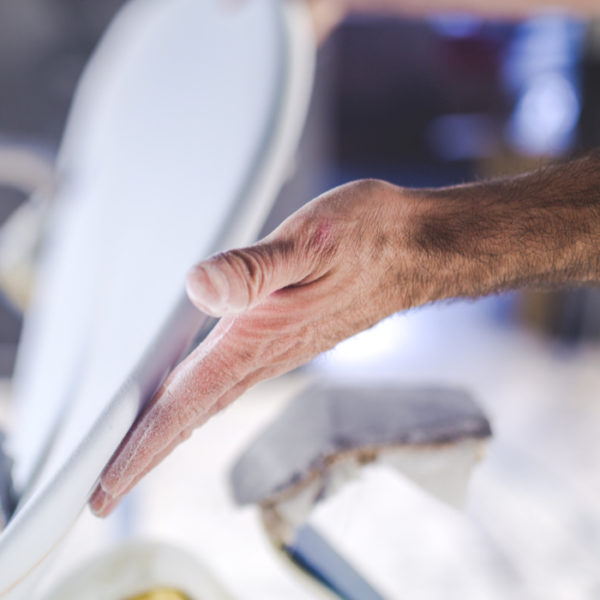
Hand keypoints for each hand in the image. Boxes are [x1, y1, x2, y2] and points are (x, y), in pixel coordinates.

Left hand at [89, 179, 417, 516]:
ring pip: (214, 398)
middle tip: (109, 485)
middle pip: (196, 411)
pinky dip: (202, 396)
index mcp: (262, 333)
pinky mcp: (292, 335)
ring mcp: (282, 347)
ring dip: (174, 426)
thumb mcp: (311, 240)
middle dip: (150, 449)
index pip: (191, 401)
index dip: (147, 443)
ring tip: (140, 447)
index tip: (111, 484)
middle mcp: (269, 349)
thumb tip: (200, 287)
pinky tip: (194, 392)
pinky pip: (233, 378)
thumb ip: (254, 268)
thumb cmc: (370, 240)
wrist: (417, 249)